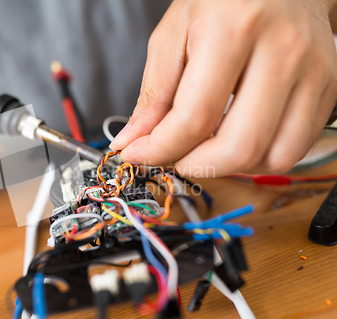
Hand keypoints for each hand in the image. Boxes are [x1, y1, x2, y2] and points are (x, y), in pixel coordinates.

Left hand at [110, 0, 336, 176]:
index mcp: (234, 29)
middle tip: (175, 156)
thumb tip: (134, 142)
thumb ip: (154, 93)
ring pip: (275, 157)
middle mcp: (282, 51)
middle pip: (239, 148)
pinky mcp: (329, 86)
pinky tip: (238, 136)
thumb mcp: (174, 35)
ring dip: (231, 167)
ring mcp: (314, 70)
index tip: (139, 154)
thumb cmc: (222, 1)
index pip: (193, 118)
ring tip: (207, 147)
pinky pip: (296, 146)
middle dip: (196, 167)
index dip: (159, 149)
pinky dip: (261, 156)